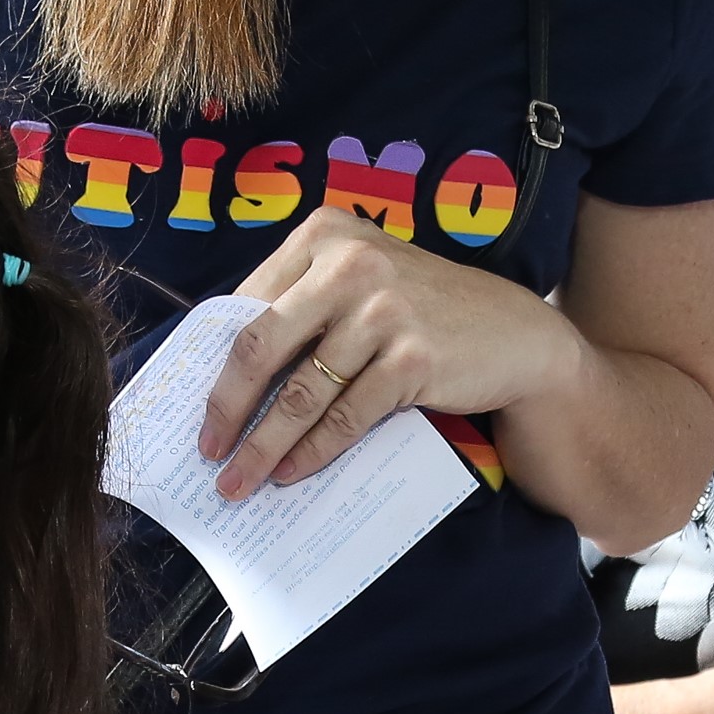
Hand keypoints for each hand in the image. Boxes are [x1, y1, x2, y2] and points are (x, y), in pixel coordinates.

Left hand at [203, 210, 579, 496]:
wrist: (515, 334)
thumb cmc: (423, 310)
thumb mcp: (360, 281)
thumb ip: (301, 303)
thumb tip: (230, 374)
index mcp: (325, 234)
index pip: (248, 306)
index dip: (217, 364)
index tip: (199, 407)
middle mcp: (350, 263)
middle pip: (262, 346)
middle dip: (227, 409)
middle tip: (207, 452)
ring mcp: (383, 310)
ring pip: (302, 392)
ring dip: (264, 445)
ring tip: (242, 479)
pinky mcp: (411, 358)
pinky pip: (345, 417)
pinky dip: (313, 451)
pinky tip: (292, 472)